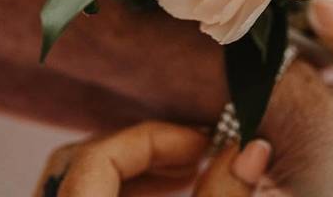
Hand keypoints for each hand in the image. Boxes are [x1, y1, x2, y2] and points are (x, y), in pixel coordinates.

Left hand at [35, 121, 271, 195]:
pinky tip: (172, 193)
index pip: (96, 160)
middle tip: (201, 151)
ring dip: (139, 170)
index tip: (204, 143)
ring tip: (192, 172)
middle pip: (80, 162)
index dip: (152, 141)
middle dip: (147, 150)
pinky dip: (124, 193)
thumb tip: (253, 148)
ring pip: (80, 181)